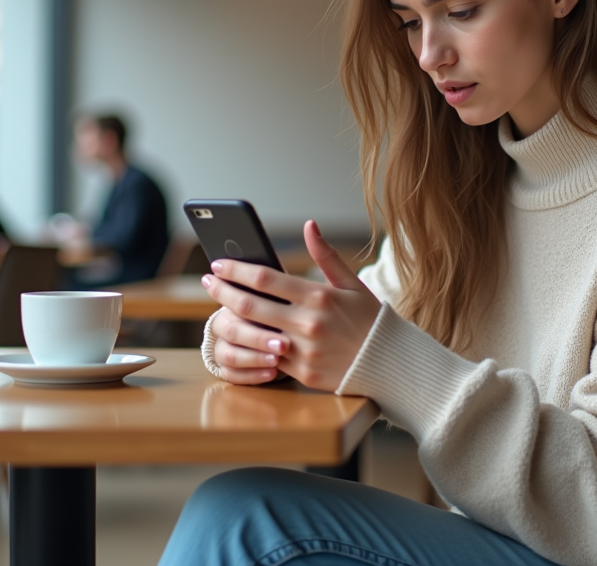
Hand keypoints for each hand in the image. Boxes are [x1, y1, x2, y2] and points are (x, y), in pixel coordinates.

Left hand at [202, 220, 381, 390]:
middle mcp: (308, 323)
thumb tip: (309, 225)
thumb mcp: (352, 284)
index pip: (265, 279)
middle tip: (207, 281)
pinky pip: (267, 357)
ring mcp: (303, 350)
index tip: (219, 263)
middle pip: (250, 305)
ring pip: (253, 333)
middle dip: (223, 291)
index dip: (237, 270)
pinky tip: (240, 333)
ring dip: (230, 319)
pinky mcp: (302, 372)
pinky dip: (252, 345)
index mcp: (319, 297)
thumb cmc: (369, 319)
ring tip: (218, 307)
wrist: (389, 363)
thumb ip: (326, 255)